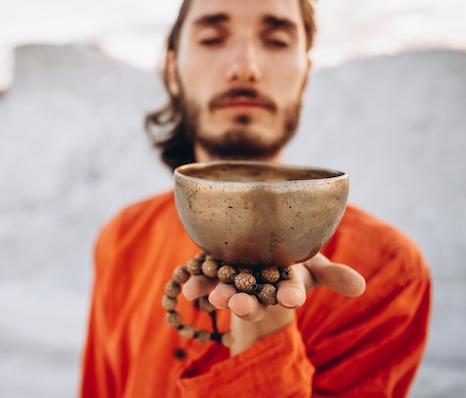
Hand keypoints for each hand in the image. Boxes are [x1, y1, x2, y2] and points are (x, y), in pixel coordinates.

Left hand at [182, 253, 365, 354]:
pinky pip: (204, 279)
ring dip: (221, 296)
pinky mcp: (213, 273)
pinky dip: (196, 283)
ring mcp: (235, 282)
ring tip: (214, 299)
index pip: (290, 292)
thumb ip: (333, 274)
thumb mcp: (313, 261)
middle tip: (243, 307)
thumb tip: (360, 287)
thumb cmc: (291, 254)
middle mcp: (259, 287)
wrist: (259, 240)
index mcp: (284, 283)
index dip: (291, 295)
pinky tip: (187, 289)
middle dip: (250, 304)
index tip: (291, 299)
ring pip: (229, 292)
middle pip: (255, 299)